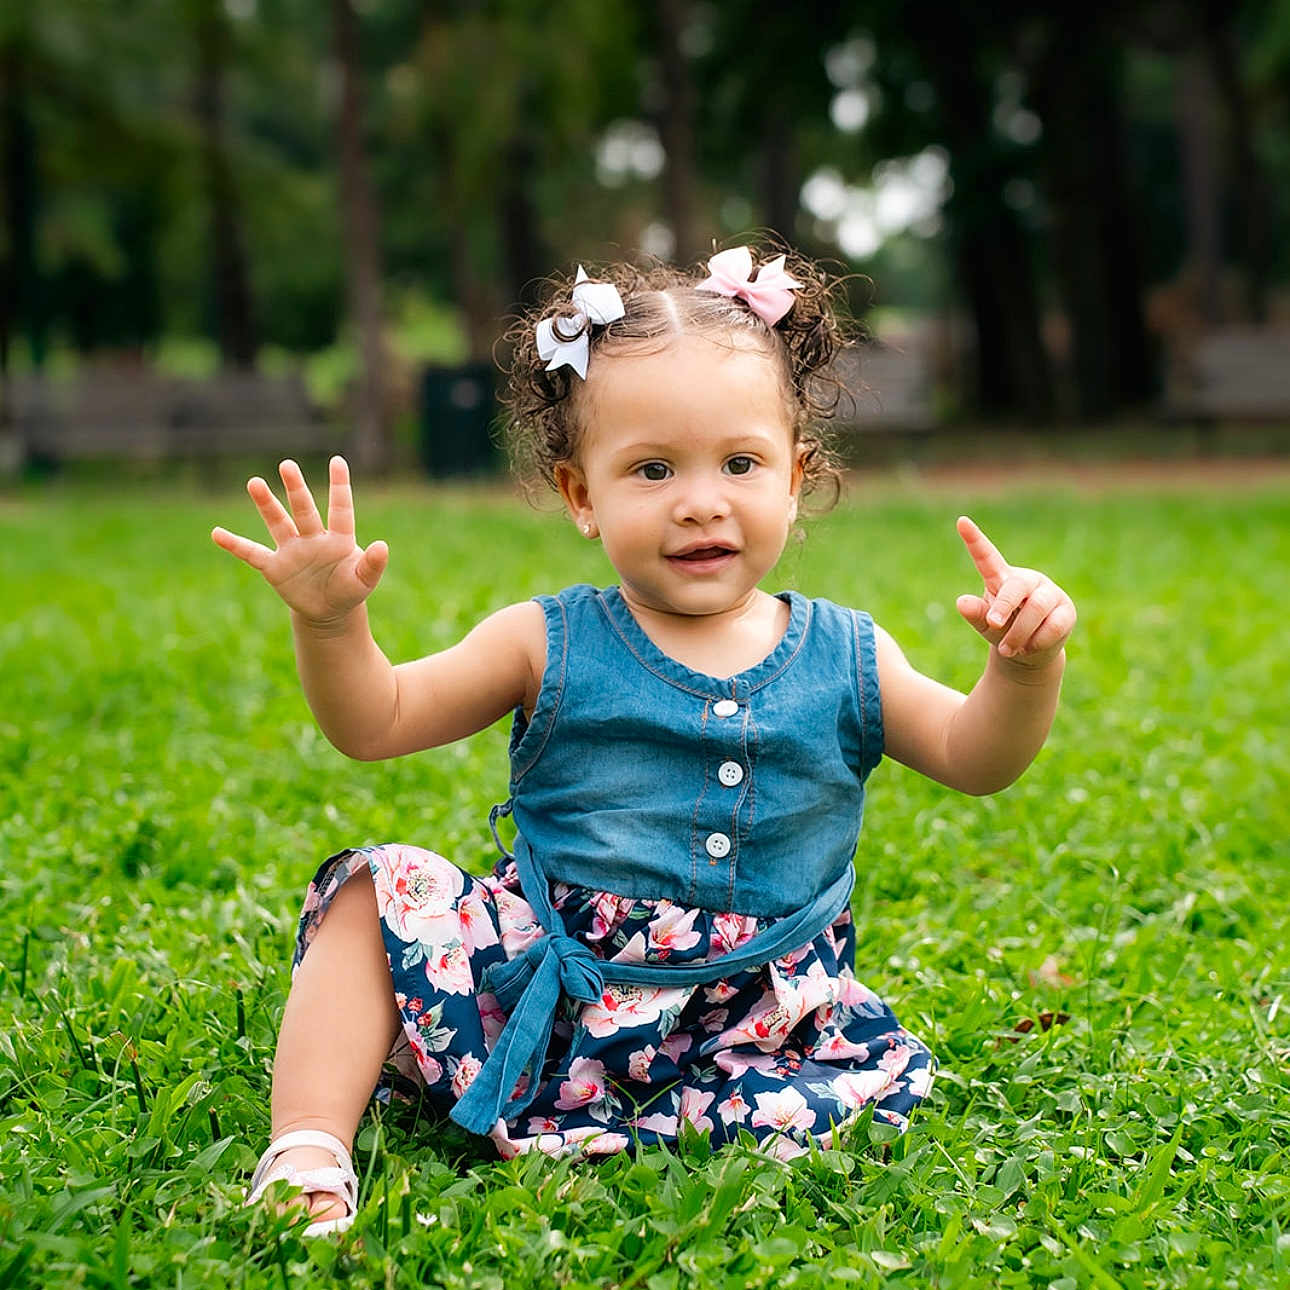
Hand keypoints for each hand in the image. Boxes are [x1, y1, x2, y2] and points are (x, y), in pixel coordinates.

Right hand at [211, 456, 387, 626]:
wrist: (329, 610)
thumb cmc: (349, 589)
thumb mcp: (364, 581)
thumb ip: (372, 564)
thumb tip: (383, 546)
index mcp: (339, 539)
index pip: (340, 508)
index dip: (339, 486)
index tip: (338, 461)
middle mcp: (313, 538)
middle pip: (304, 509)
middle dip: (296, 489)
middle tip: (287, 465)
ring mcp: (292, 550)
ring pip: (278, 522)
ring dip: (267, 504)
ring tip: (254, 482)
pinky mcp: (275, 567)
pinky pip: (252, 553)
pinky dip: (235, 545)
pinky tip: (216, 533)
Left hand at [954, 515, 1075, 667]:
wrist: (1029, 652)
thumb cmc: (1002, 631)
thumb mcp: (985, 625)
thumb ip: (976, 614)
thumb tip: (962, 603)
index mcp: (1001, 579)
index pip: (987, 557)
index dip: (974, 540)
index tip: (961, 522)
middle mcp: (1027, 581)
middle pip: (1016, 587)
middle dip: (1004, 606)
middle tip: (992, 623)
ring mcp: (1049, 593)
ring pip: (1037, 608)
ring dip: (1019, 633)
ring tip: (1007, 649)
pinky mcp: (1066, 610)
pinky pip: (1054, 625)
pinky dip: (1037, 641)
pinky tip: (1029, 648)